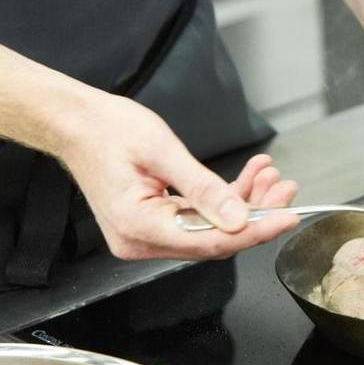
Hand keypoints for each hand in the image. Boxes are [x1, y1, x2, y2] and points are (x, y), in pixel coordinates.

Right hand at [60, 94, 298, 260]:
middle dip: (257, 214)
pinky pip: (200, 220)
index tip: (287, 217)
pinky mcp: (155, 225)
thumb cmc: (106, 130)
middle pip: (216, 239)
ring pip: (212, 230)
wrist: (74, 122)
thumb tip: (239, 218)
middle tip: (286, 189)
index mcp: (139, 226)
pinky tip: (249, 178)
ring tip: (270, 177)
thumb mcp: (162, 151)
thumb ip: (204, 188)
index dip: (256, 231)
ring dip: (245, 204)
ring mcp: (148, 236)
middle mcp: (143, 241)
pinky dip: (225, 201)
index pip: (212, 241)